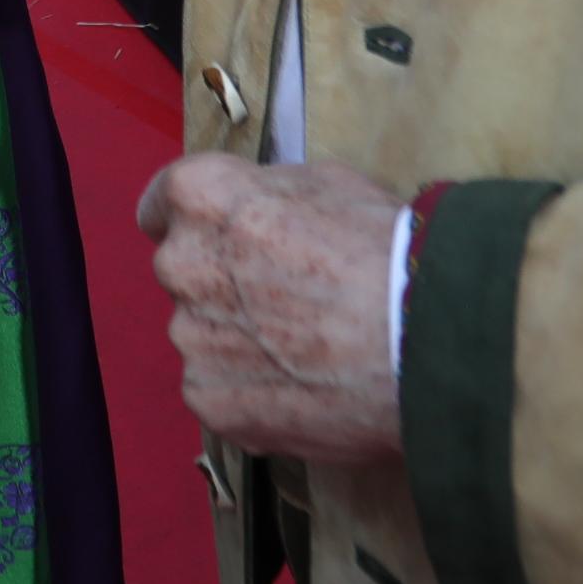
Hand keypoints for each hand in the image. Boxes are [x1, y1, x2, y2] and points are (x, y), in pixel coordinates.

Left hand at [135, 155, 404, 464]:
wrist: (420, 341)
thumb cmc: (385, 249)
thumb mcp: (329, 183)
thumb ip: (269, 196)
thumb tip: (256, 213)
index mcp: (202, 198)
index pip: (163, 203)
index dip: (191, 219)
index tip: (213, 234)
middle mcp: (179, 265)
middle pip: (185, 271)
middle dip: (221, 281)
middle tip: (283, 299)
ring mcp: (190, 339)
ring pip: (202, 334)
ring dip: (235, 339)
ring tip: (304, 354)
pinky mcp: (207, 399)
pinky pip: (219, 389)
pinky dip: (249, 391)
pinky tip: (301, 390)